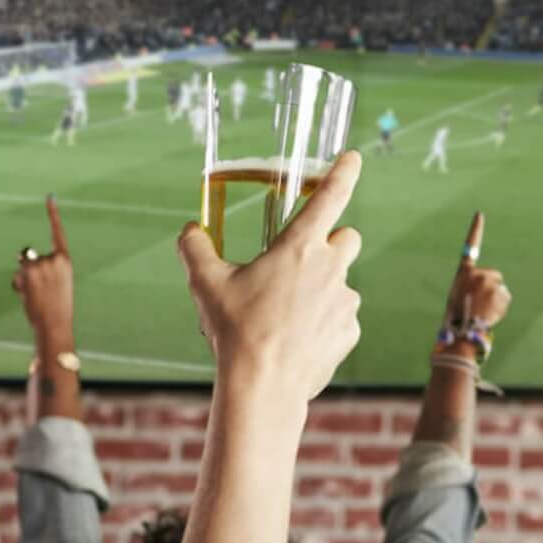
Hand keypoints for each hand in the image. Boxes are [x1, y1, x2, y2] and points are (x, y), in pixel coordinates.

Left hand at [13, 196, 74, 343]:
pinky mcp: (29, 271)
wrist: (55, 323)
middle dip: (28, 270)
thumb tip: (20, 256)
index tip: (50, 196)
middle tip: (38, 290)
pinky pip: (18, 274)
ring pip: (23, 266)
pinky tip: (29, 295)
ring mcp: (41, 263)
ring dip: (24, 280)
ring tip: (34, 296)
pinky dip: (19, 284)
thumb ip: (39, 268)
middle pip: (30, 255)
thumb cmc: (55, 308)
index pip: (57, 233)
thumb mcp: (53, 285)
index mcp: (65, 261)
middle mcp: (54, 259)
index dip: (52, 214)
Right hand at [178, 148, 363, 400]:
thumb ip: (196, 249)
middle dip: (332, 242)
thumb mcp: (206, 284)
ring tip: (287, 316)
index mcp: (299, 247)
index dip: (344, 172)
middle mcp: (331, 268)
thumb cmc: (236, 330)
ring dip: (323, 290)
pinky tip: (297, 340)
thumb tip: (189, 231)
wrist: (263, 385)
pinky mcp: (350, 332)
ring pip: (342, 283)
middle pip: (348, 237)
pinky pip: (341, 319)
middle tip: (303, 262)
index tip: (353, 158)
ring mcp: (345, 301)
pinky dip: (324, 324)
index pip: (330, 197)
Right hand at [442, 211, 511, 335]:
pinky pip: (505, 299)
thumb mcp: (457, 296)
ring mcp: (490, 282)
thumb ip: (470, 286)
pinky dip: (500, 308)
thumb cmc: (457, 317)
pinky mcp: (501, 292)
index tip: (479, 214)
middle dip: (490, 287)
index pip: (470, 246)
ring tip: (482, 311)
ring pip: (500, 289)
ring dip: (495, 299)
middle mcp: (478, 273)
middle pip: (493, 276)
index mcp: (464, 272)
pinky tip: (490, 315)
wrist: (463, 331)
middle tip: (478, 304)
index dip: (475, 229)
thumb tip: (484, 291)